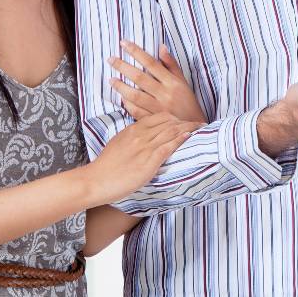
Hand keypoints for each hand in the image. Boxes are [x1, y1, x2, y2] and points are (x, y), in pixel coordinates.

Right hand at [84, 113, 198, 205]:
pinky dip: (180, 139)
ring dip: (188, 128)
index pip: (160, 116)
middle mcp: (140, 135)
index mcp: (133, 129)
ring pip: (171, 132)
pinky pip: (168, 147)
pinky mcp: (148, 162)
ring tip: (201, 127)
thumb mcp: (119, 142)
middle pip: (169, 122)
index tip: (185, 120)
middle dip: (186, 121)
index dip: (176, 117)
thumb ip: (133, 135)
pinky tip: (189, 136)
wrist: (96, 180)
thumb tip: (143, 133)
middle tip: (199, 122)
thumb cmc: (106, 165)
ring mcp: (145, 148)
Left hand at [108, 41, 204, 122]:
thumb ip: (171, 64)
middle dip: (123, 67)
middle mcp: (165, 94)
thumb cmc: (187, 101)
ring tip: (111, 79)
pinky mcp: (153, 120)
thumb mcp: (183, 81)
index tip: (123, 43)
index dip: (136, 52)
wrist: (193, 127)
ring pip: (135, 95)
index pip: (152, 63)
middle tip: (110, 59)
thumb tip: (161, 47)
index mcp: (172, 82)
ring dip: (121, 86)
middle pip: (140, 77)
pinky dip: (127, 104)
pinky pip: (136, 111)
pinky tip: (121, 98)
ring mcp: (158, 108)